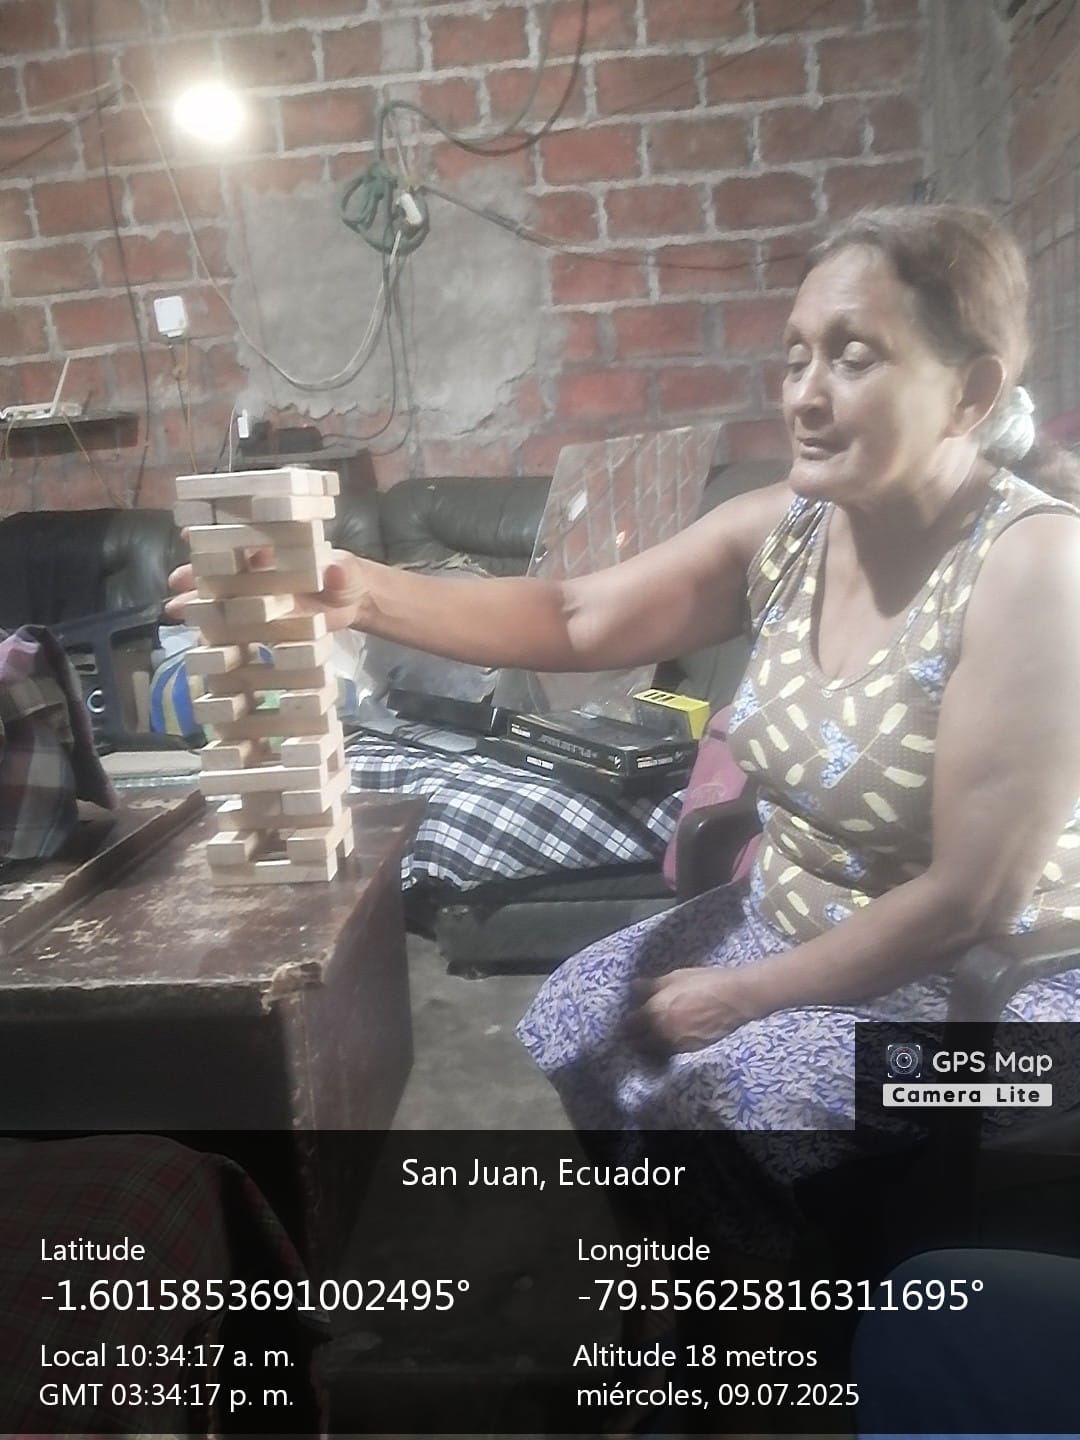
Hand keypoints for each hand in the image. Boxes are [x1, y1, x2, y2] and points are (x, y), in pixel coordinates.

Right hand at [165, 547, 367, 633]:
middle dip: (197, 574)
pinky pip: (235, 627)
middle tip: (176, 580)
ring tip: (176, 610)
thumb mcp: (345, 570)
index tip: (191, 534)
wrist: (353, 603)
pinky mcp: (262, 624)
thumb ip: (339, 570)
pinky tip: (201, 639)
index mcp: (275, 548)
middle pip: (223, 570)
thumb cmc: (344, 575)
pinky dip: (218, 633)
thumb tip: (335, 569)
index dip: (217, 535)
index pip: (242, 538)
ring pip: (222, 599)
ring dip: (199, 604)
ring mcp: (258, 598)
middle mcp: (259, 572)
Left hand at [623, 967, 759, 1054]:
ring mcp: (677, 1044)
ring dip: (649, 1044)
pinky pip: (671, 1051)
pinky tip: (670, 1037)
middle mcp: (661, 1033)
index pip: (629, 1025)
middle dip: (634, 1037)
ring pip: (654, 1050)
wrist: (735, 998)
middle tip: (635, 1029)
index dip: (626, 1023)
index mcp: (654, 1013)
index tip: (626, 1019)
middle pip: (638, 1043)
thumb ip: (651, 986)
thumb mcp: (674, 977)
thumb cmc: (703, 983)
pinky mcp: (692, 1050)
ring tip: (650, 1035)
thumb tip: (633, 987)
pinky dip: (666, 1046)